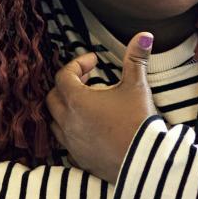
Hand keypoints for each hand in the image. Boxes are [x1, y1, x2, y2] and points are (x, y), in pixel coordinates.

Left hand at [45, 32, 156, 181]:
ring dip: (65, 109)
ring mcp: (71, 142)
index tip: (95, 61)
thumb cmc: (138, 122)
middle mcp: (67, 122)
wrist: (144, 163)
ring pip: (55, 121)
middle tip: (88, 80)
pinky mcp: (78, 159)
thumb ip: (136, 59)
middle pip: (53, 97)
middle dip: (67, 85)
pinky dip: (71, 131)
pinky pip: (65, 142)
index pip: (64, 75)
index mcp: (77, 101)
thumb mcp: (137, 87)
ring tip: (86, 104)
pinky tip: (89, 128)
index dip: (77, 64)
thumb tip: (144, 35)